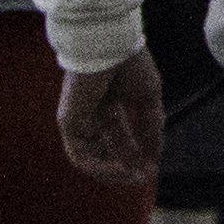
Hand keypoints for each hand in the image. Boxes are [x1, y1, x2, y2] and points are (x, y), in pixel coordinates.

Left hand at [57, 56, 164, 187]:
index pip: (120, 137)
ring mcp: (78, 118)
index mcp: (108, 102)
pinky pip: (80, 156)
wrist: (109, 46)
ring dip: (113, 173)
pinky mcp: (68, 122)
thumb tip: (154, 158)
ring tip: (134, 177)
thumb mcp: (147, 100)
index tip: (153, 168)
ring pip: (90, 158)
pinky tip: (122, 170)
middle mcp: (91, 112)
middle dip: (126, 167)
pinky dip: (101, 168)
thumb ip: (151, 128)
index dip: (137, 154)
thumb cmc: (129, 64)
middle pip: (106, 150)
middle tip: (145, 178)